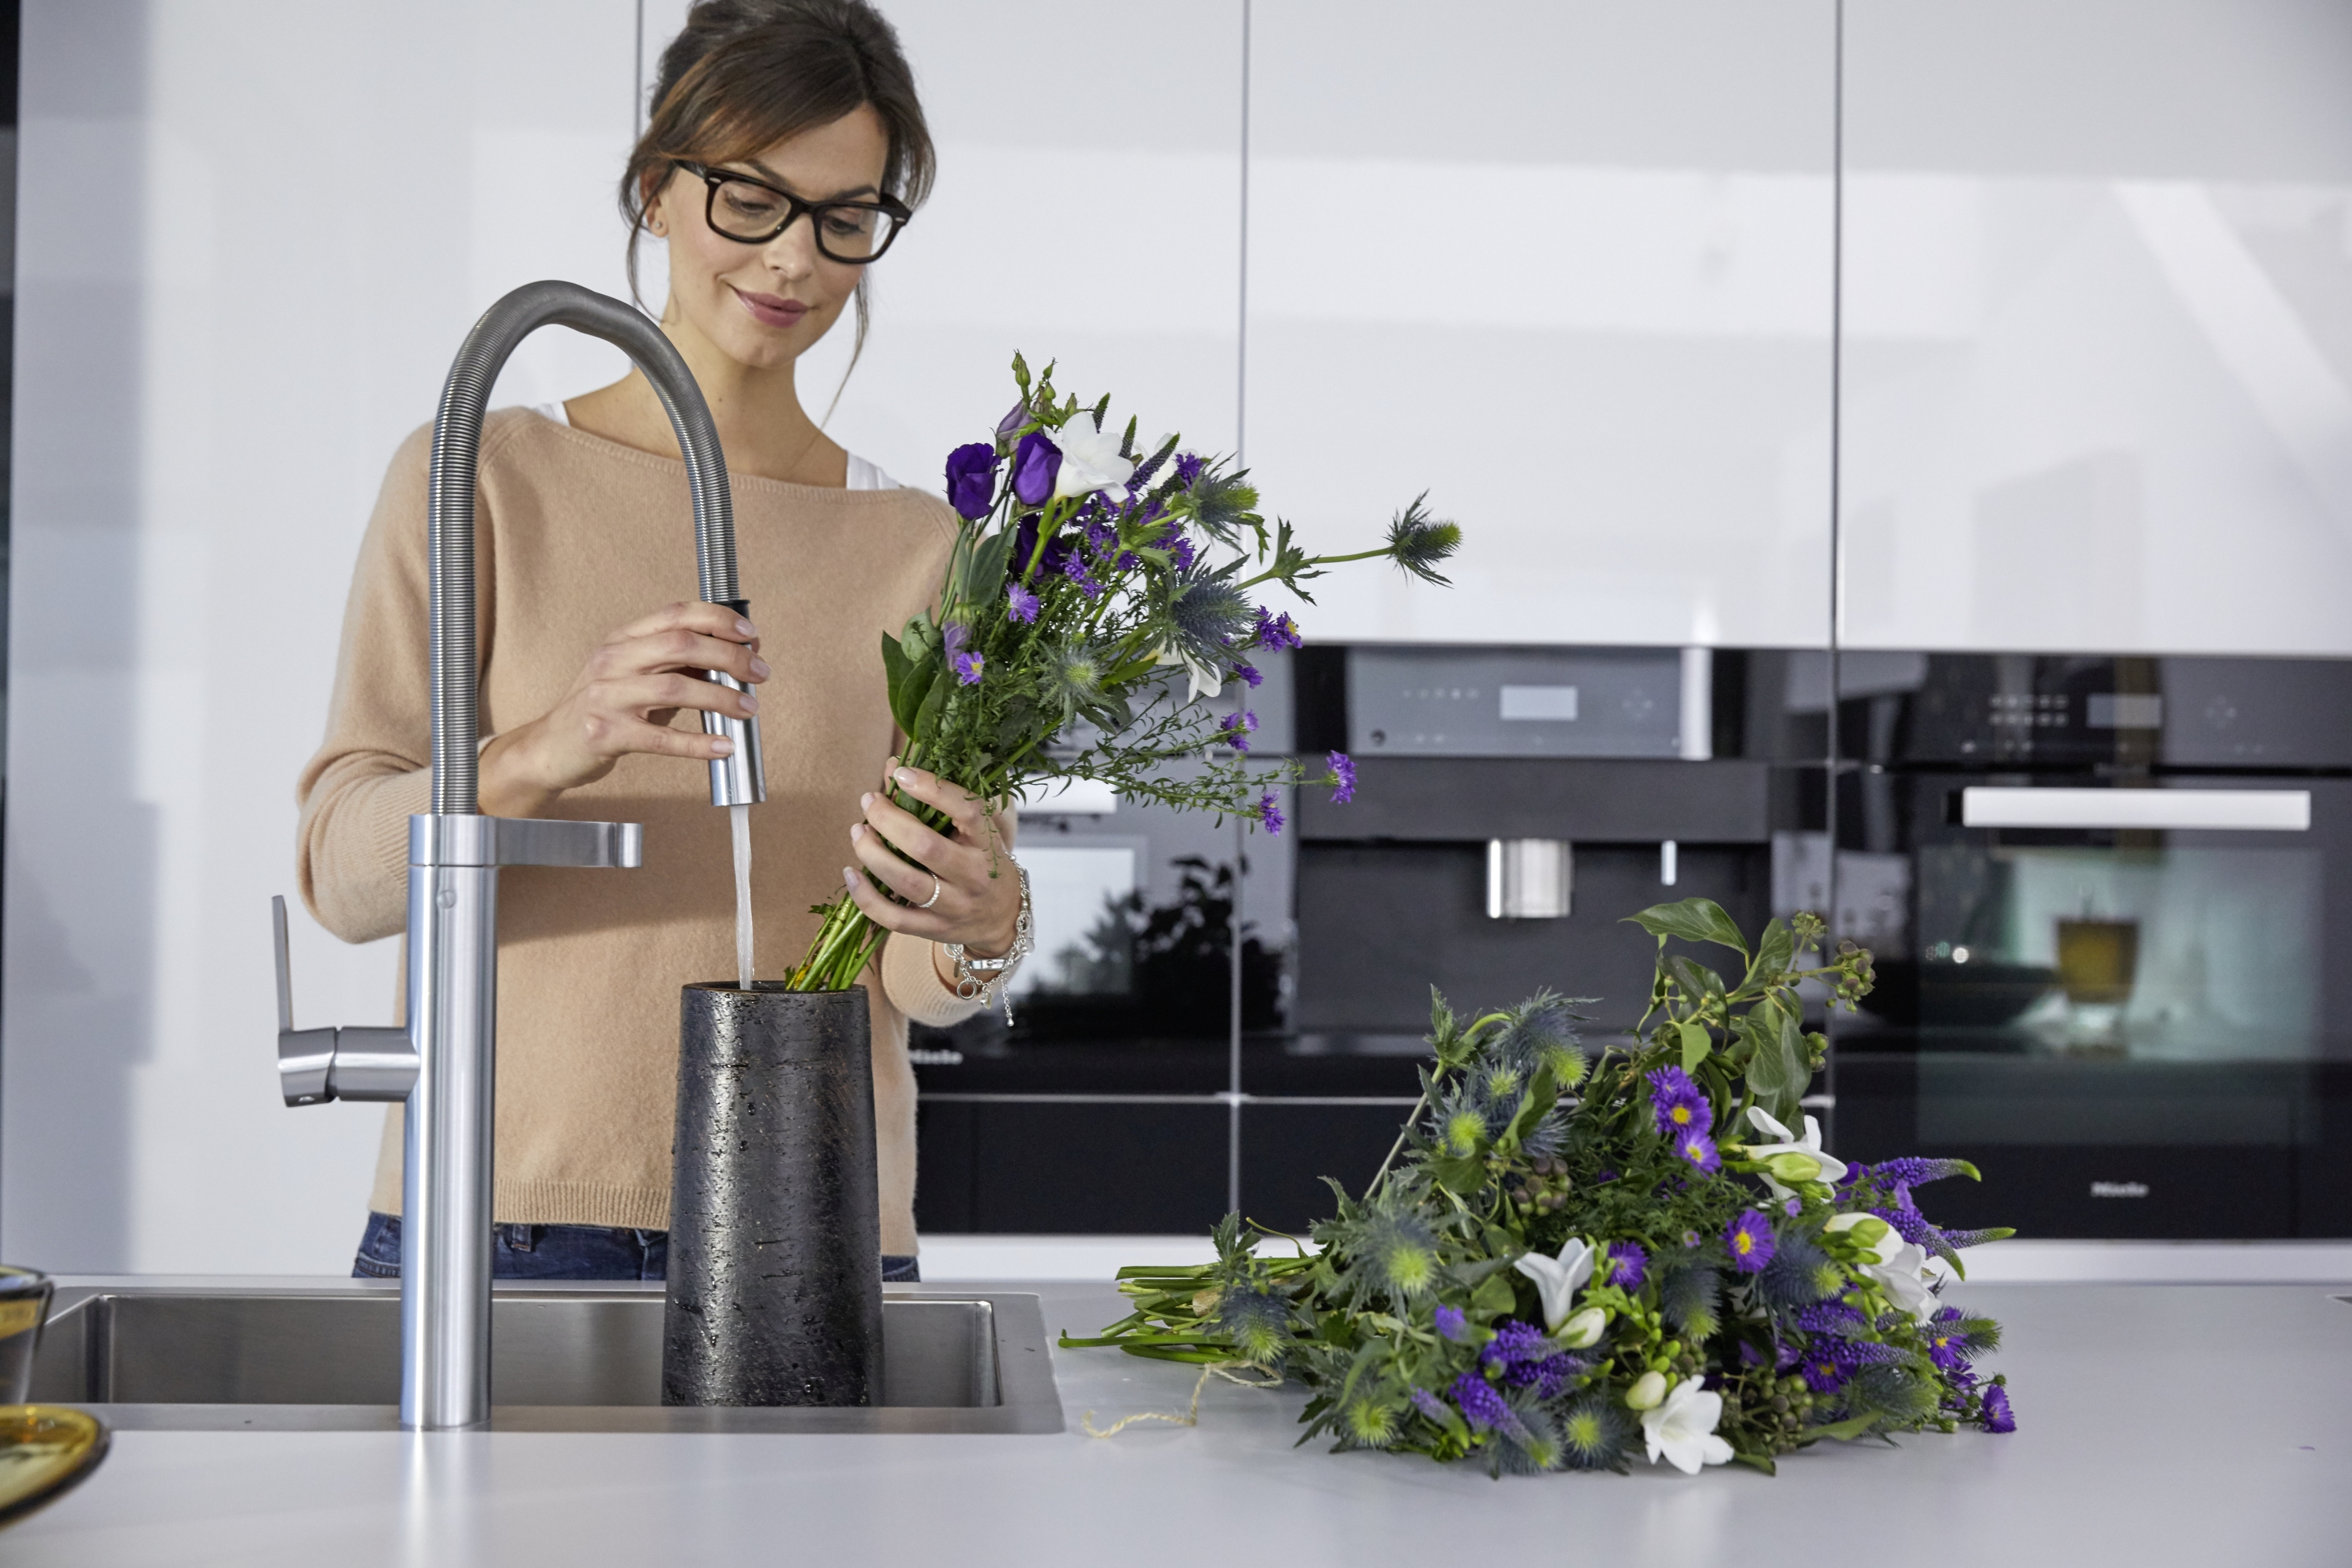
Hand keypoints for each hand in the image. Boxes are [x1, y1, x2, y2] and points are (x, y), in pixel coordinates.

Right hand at [480, 601, 765, 817]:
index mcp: (623, 639)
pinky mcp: (605, 734)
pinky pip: (661, 737)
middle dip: (730, 657)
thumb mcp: (636, 677)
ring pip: (675, 687)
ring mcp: (606, 696)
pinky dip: (698, 743)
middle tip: (759, 674)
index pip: (676, 614)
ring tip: (748, 709)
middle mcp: (612, 660)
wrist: (550, 747)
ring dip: (721, 697)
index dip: (718, 619)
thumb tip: (738, 655)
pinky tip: (723, 746)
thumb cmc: (602, 710)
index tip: (750, 634)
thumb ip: (679, 665)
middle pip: (681, 645)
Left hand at [841, 761, 1020, 961]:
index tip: (901, 774)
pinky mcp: (933, 929)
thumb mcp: (975, 830)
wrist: (1003, 918)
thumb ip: (938, 799)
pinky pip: (893, 917)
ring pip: (905, 882)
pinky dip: (865, 897)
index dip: (932, 789)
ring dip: (872, 854)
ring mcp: (954, 906)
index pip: (967, 810)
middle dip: (888, 820)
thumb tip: (893, 768)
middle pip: (926, 847)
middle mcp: (974, 876)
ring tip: (858, 832)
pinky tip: (851, 874)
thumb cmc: (984, 862)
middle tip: (869, 802)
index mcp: (988, 844)